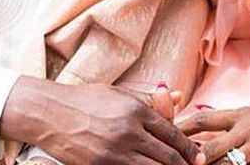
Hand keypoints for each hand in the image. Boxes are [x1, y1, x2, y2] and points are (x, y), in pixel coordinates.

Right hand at [1, 76, 204, 164]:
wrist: (49, 113)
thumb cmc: (85, 100)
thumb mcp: (119, 93)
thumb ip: (150, 98)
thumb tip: (180, 97)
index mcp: (136, 109)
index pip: (172, 133)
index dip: (189, 147)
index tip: (199, 156)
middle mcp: (129, 130)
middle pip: (167, 155)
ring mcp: (114, 150)